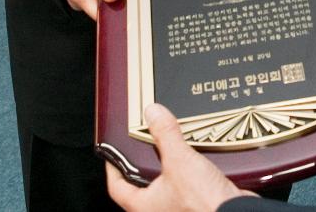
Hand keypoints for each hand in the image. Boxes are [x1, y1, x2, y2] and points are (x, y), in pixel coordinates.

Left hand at [107, 103, 252, 211]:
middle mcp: (157, 211)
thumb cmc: (203, 203)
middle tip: (141, 148)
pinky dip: (186, 175)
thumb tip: (153, 113)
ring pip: (163, 189)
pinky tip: (194, 162)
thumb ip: (165, 134)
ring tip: (169, 150)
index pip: (117, 188)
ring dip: (166, 171)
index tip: (112, 155)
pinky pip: (185, 188)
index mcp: (144, 207)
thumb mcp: (179, 160)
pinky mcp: (195, 206)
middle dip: (141, 167)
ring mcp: (176, 209)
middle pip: (140, 188)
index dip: (113, 169)